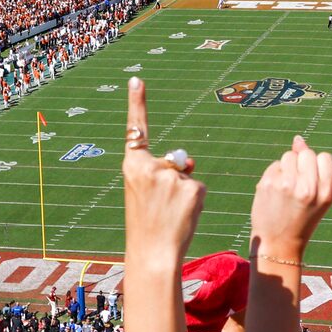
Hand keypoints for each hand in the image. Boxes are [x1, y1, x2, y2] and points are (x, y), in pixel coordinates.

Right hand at [121, 78, 206, 262]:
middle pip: (173, 159)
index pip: (135, 129)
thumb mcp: (148, 191)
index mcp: (132, 165)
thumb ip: (163, 171)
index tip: (137, 79)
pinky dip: (195, 201)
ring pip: (187, 174)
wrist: (152, 252)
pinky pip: (198, 187)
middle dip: (174, 178)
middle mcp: (149, 166)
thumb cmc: (148, 223)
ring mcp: (172, 176)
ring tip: (171, 214)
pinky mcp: (192, 187)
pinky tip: (184, 215)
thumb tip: (188, 160)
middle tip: (161, 207)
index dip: (137, 102)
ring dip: (185, 192)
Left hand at [249, 136, 331, 258]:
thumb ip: (315, 169)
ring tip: (287, 188)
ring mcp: (286, 185)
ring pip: (288, 156)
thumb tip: (298, 140)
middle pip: (306, 153)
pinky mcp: (267, 184)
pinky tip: (276, 191)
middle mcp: (307, 188)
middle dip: (302, 164)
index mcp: (325, 192)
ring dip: (288, 167)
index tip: (312, 180)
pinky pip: (275, 165)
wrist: (279, 243)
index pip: (325, 157)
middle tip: (298, 184)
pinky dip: (275, 174)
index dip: (318, 165)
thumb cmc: (302, 218)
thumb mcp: (319, 198)